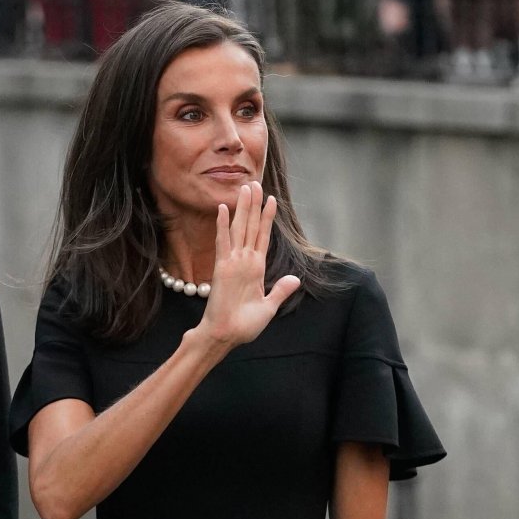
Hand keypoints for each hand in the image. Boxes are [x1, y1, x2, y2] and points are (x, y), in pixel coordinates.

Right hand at [196, 182, 300, 347]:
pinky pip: (223, 242)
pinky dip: (223, 225)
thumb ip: (280, 291)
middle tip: (254, 183)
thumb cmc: (243, 325)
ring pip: (239, 229)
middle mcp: (244, 261)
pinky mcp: (223, 267)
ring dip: (242, 208)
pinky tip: (223, 209)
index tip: (271, 200)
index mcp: (255, 269)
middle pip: (250, 227)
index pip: (262, 237)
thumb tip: (295, 279)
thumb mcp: (268, 307)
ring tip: (245, 188)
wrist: (226, 335)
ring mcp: (233, 262)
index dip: (266, 218)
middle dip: (254, 205)